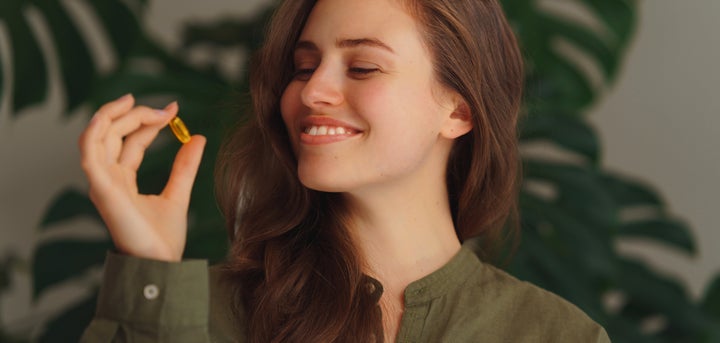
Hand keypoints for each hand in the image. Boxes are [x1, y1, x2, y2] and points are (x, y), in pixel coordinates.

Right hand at [78, 94, 205, 260]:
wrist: (161, 263)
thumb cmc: (163, 238)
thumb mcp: (178, 194)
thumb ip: (184, 166)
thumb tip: (197, 137)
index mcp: (123, 179)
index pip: (130, 141)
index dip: (148, 121)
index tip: (174, 109)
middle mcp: (108, 178)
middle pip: (114, 134)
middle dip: (137, 114)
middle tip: (167, 110)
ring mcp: (102, 182)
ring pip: (97, 136)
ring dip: (113, 114)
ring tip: (134, 101)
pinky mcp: (101, 188)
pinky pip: (89, 152)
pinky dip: (95, 131)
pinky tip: (111, 116)